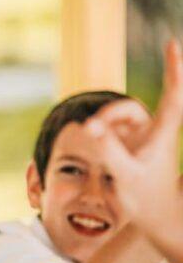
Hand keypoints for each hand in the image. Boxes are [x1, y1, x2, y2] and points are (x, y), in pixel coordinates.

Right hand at [85, 40, 182, 224]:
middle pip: (130, 108)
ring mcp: (141, 138)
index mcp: (162, 136)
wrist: (155, 218)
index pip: (173, 96)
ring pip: (116, 118)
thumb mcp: (125, 176)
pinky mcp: (129, 145)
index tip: (172, 44)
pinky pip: (109, 128)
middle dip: (109, 113)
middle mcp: (154, 132)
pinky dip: (99, 130)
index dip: (174, 70)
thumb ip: (108, 151)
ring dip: (102, 123)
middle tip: (89, 129)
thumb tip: (90, 126)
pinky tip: (91, 136)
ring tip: (89, 135)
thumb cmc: (146, 199)